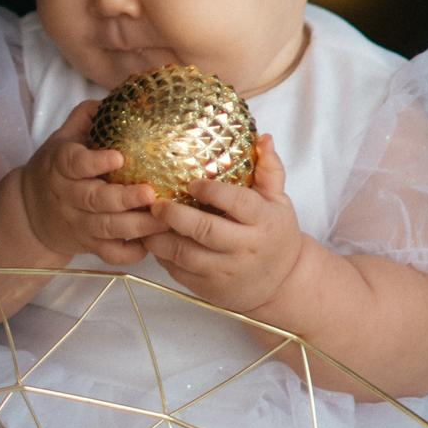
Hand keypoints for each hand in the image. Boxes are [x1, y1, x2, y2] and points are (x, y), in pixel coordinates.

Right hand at [17, 98, 165, 266]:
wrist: (30, 210)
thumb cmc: (58, 167)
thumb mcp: (63, 138)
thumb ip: (86, 117)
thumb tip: (117, 95)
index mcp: (61, 165)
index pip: (73, 164)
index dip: (94, 162)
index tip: (119, 157)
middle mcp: (67, 195)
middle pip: (94, 200)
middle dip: (124, 199)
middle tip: (152, 193)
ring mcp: (78, 223)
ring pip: (106, 228)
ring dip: (135, 226)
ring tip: (163, 218)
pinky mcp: (87, 245)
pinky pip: (109, 254)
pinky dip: (129, 253)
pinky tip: (149, 245)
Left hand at [148, 132, 306, 313]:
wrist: (282, 285)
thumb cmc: (275, 234)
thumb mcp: (279, 203)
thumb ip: (270, 171)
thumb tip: (264, 138)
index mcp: (264, 222)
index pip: (238, 204)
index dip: (213, 192)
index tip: (191, 183)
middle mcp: (246, 248)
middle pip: (206, 231)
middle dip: (175, 216)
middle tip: (156, 203)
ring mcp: (227, 272)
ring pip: (186, 255)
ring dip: (160, 238)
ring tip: (146, 220)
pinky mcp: (210, 289)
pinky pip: (179, 272)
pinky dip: (162, 256)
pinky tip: (152, 240)